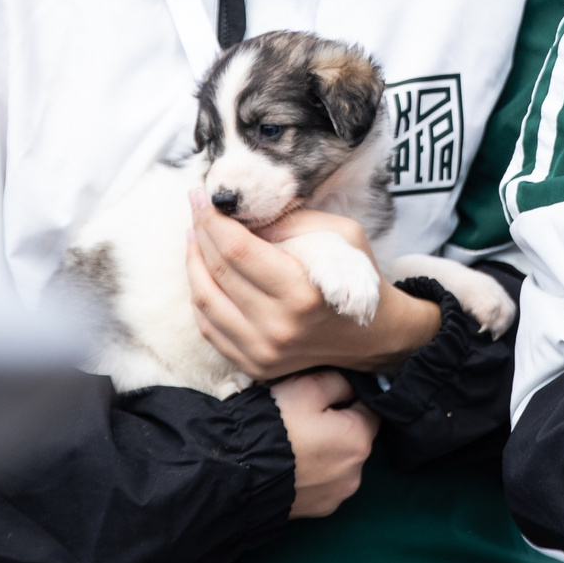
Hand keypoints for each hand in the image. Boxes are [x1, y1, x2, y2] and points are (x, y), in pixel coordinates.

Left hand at [188, 199, 442, 379]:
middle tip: (195, 210)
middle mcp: (278, 328)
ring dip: (192, 264)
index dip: (212, 220)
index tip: (200, 196)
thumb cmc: (355, 276)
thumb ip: (290, 222)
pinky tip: (203, 272)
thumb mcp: (339, 234)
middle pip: (217, 271)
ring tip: (194, 238)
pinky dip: (200, 296)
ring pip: (205, 301)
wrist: (371, 335)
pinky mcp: (253, 366)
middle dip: (200, 233)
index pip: (238, 249)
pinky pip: (209, 328)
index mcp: (302, 293)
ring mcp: (263, 352)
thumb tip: (240, 217)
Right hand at [270, 370, 377, 518]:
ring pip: (340, 463)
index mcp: (359, 440)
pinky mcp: (319, 510)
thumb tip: (354, 383)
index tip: (324, 395)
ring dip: (326, 452)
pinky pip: (324, 484)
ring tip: (295, 443)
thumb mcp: (307, 388)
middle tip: (304, 418)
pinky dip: (314, 474)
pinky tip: (292, 466)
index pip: (369, 408)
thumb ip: (339, 381)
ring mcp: (337, 496)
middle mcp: (356, 473)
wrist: (238, 473)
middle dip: (337, 426)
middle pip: (355, 438)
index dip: (348, 397)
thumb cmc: (275, 426)